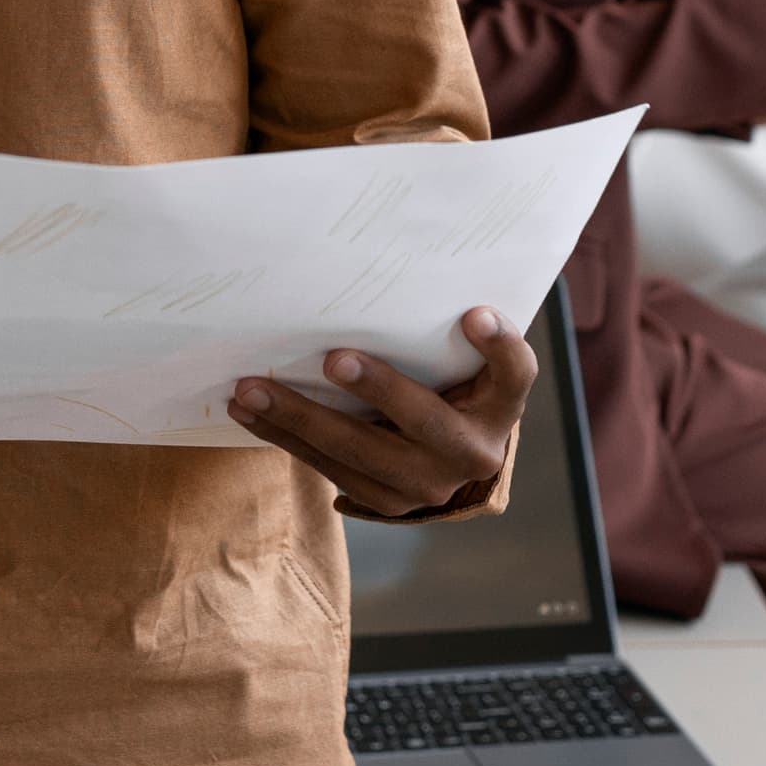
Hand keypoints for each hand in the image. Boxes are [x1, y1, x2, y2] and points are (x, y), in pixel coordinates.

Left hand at [227, 305, 536, 516]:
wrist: (449, 460)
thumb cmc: (450, 387)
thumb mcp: (463, 362)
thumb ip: (440, 333)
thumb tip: (380, 263)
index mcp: (501, 405)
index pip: (516, 373)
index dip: (500, 346)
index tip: (473, 313)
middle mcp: (472, 451)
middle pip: (424, 418)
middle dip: (377, 390)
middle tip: (332, 359)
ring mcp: (428, 484)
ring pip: (360, 451)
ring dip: (299, 418)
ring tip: (251, 390)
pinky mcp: (386, 503)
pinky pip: (329, 468)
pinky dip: (284, 437)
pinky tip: (249, 411)